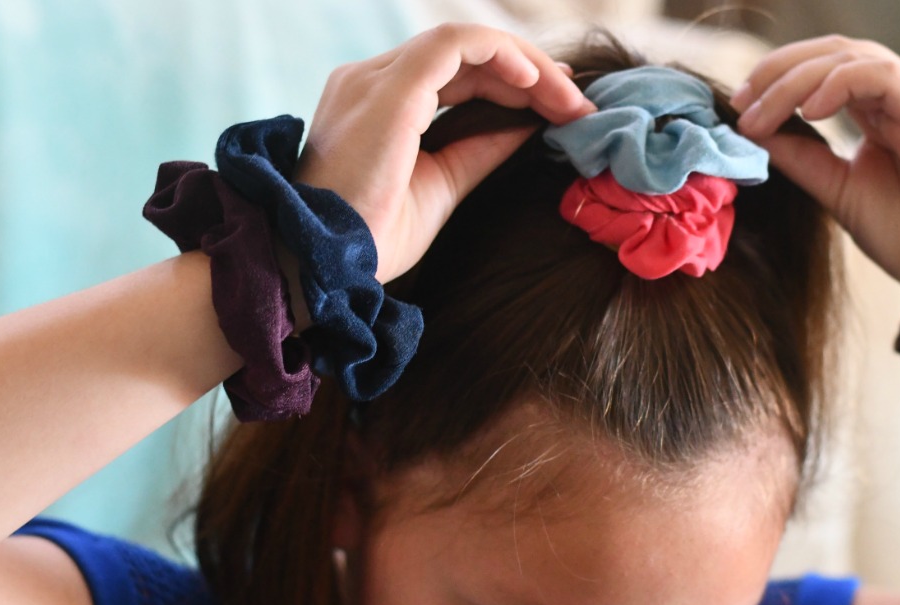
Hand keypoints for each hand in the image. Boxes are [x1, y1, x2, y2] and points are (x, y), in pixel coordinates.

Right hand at [294, 23, 595, 281]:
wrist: (323, 267)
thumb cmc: (369, 241)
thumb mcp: (442, 186)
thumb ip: (480, 149)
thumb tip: (529, 126)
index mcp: (376, 106)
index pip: (454, 76)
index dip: (510, 85)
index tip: (558, 108)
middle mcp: (368, 82)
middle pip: (464, 57)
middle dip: (527, 75)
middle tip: (576, 104)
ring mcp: (374, 79)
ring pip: (464, 43)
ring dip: (525, 66)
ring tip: (568, 99)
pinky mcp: (389, 88)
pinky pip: (455, 44)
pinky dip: (502, 54)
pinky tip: (537, 82)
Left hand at [731, 36, 899, 342]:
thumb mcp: (838, 188)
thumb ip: (801, 157)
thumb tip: (752, 132)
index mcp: (886, 106)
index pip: (826, 64)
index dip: (776, 77)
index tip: (738, 109)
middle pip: (834, 51)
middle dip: (777, 71)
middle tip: (739, 105)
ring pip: (853, 57)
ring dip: (796, 80)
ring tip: (761, 115)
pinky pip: (884, 77)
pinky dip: (840, 84)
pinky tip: (810, 111)